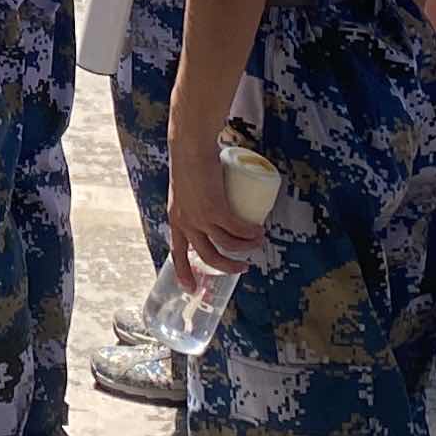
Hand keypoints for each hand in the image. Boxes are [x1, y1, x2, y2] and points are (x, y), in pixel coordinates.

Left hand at [166, 121, 267, 270]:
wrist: (190, 147)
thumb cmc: (189, 164)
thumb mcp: (185, 191)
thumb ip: (194, 203)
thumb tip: (215, 212)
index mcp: (176, 220)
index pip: (178, 253)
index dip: (185, 273)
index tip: (191, 289)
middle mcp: (186, 223)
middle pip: (209, 256)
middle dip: (228, 266)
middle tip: (244, 266)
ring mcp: (200, 217)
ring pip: (227, 244)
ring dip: (246, 247)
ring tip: (258, 241)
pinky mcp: (215, 208)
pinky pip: (237, 229)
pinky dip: (250, 233)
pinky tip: (259, 231)